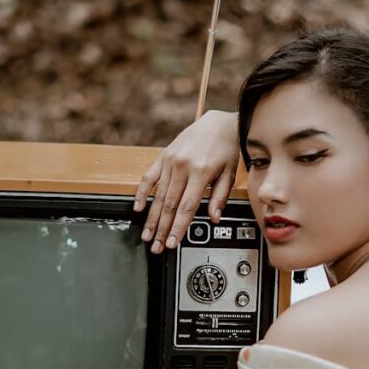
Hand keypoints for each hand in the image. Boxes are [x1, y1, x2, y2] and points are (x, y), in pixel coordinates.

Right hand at [132, 110, 238, 252]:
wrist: (218, 122)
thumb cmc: (226, 148)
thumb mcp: (230, 173)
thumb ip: (220, 197)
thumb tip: (214, 218)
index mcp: (201, 172)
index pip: (186, 208)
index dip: (178, 228)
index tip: (172, 243)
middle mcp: (183, 167)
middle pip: (169, 205)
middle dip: (162, 229)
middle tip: (156, 246)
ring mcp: (170, 161)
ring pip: (158, 195)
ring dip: (151, 218)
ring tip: (147, 235)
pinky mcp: (163, 156)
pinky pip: (149, 177)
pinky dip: (142, 193)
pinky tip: (138, 208)